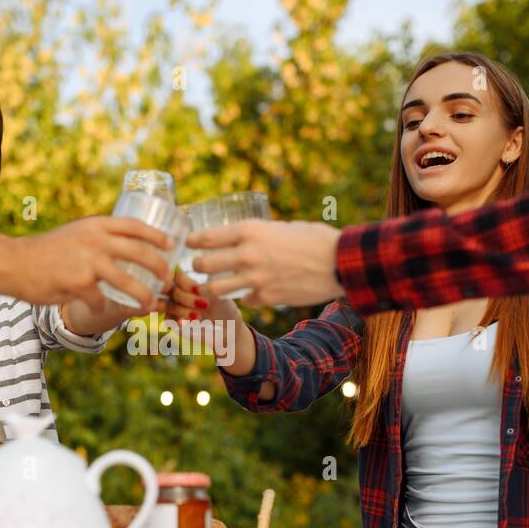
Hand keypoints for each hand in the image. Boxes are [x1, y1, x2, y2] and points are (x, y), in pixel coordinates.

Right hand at [15, 216, 172, 309]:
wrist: (14, 263)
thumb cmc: (45, 252)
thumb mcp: (75, 234)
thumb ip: (97, 238)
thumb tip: (124, 248)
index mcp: (96, 225)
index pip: (135, 226)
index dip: (157, 235)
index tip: (171, 245)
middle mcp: (95, 240)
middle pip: (140, 253)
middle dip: (160, 268)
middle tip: (167, 280)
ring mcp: (88, 262)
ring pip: (129, 282)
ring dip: (143, 296)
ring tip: (149, 305)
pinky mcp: (79, 283)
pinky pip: (101, 301)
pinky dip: (102, 307)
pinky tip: (97, 308)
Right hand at [163, 268, 241, 325]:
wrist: (227, 327)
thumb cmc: (223, 306)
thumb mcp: (217, 294)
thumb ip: (205, 287)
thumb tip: (195, 287)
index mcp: (187, 281)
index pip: (177, 276)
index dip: (184, 282)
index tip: (197, 289)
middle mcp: (178, 292)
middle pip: (171, 290)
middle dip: (186, 298)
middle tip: (205, 305)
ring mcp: (175, 307)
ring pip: (169, 305)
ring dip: (183, 310)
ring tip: (199, 316)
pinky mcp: (174, 322)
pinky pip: (168, 320)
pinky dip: (177, 321)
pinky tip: (186, 324)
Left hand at [188, 219, 344, 306]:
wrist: (339, 262)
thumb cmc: (314, 239)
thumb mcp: (281, 227)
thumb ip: (259, 234)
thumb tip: (243, 239)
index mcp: (250, 231)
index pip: (206, 237)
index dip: (192, 241)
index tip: (188, 242)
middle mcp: (247, 255)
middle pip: (203, 265)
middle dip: (197, 267)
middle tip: (200, 267)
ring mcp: (255, 279)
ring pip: (215, 289)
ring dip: (213, 288)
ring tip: (216, 285)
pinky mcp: (266, 298)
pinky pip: (244, 300)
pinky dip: (246, 297)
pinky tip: (252, 292)